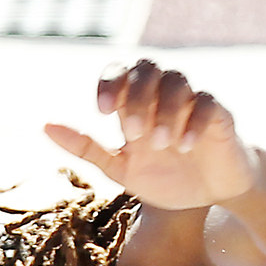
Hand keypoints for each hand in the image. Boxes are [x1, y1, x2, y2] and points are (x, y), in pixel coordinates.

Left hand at [43, 59, 258, 212]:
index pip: (120, 73)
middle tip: (134, 134)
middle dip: (137, 97)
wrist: (213, 196)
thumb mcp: (121, 169)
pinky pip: (207, 103)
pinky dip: (194, 122)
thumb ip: (86, 147)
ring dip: (164, 109)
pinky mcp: (220, 115)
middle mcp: (163, 97)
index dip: (110, 83)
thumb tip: (45, 125)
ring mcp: (193, 103)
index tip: (103, 111)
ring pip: (177, 81)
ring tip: (160, 144)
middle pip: (147, 68)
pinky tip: (185, 146)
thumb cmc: (168, 178)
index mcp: (136, 105)